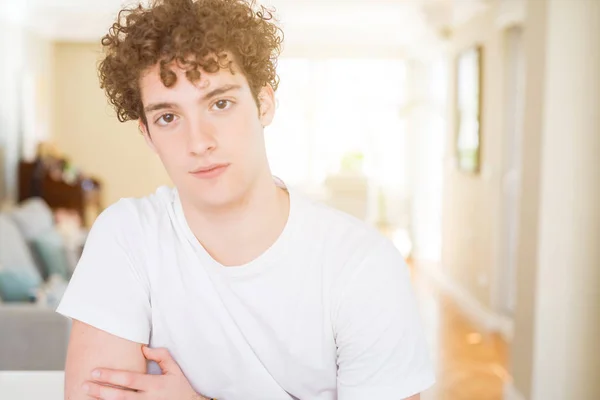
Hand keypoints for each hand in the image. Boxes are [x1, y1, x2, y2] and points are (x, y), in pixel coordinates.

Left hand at [83, 345, 207, 399]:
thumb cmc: (181, 387)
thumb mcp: (175, 369)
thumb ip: (161, 356)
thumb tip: (143, 348)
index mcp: (155, 385)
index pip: (129, 379)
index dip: (111, 376)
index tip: (95, 372)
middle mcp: (148, 399)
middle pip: (119, 396)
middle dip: (100, 390)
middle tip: (84, 384)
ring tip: (86, 396)